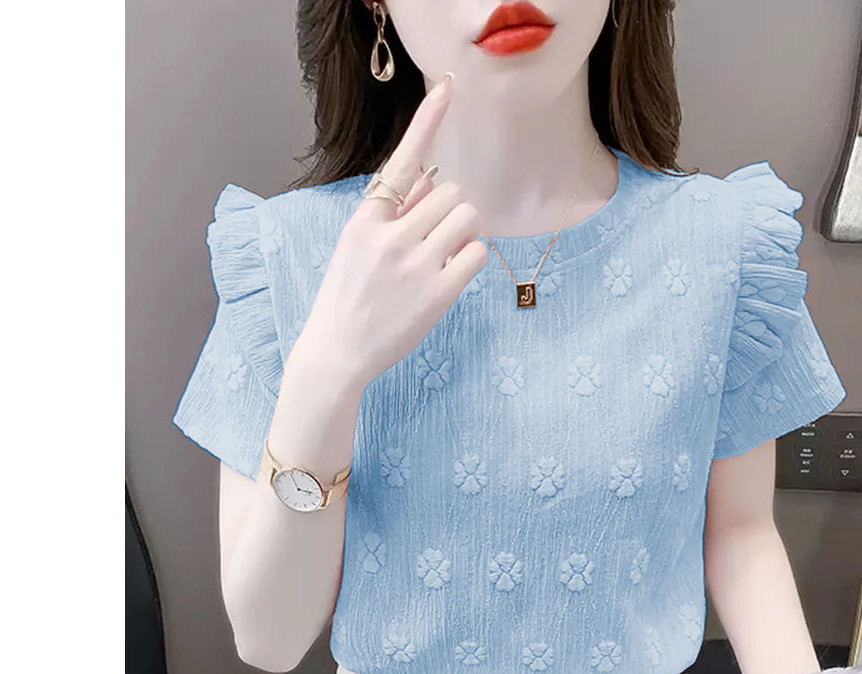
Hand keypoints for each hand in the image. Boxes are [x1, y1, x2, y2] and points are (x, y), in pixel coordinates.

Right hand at [299, 70, 488, 388]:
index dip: (428, 119)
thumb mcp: (356, 247)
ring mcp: (415, 264)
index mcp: (367, 219)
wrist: (337, 351)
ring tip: (439, 259)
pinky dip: (471, 259)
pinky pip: (478, 252)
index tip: (449, 86)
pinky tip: (449, 276)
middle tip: (432, 242)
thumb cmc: (348, 297)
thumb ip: (392, 212)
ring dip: (462, 233)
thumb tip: (427, 179)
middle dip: (449, 213)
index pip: (403, 160)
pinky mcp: (438, 292)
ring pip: (467, 217)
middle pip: (451, 193)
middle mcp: (390, 235)